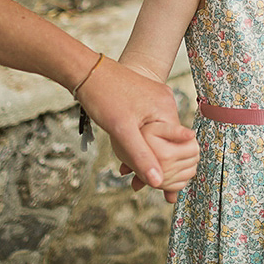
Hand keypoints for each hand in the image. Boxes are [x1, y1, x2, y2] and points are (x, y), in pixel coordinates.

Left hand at [74, 56, 196, 191]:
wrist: (86, 71)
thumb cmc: (104, 96)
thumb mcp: (122, 131)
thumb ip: (142, 156)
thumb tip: (158, 182)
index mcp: (166, 109)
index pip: (177, 146)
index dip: (169, 169)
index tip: (165, 192)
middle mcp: (165, 103)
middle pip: (167, 142)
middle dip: (154, 164)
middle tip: (138, 185)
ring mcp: (155, 100)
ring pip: (156, 136)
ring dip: (144, 154)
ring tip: (129, 174)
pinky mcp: (144, 99)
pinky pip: (148, 126)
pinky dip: (140, 141)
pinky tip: (126, 154)